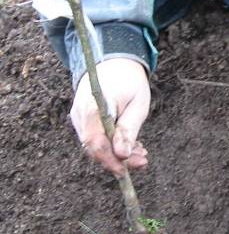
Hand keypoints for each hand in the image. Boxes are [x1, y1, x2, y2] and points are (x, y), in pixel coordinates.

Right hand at [71, 58, 149, 176]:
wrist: (114, 62)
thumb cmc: (129, 81)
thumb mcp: (137, 104)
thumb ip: (128, 130)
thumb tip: (121, 155)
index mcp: (93, 105)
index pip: (95, 141)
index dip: (109, 160)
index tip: (126, 171)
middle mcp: (80, 113)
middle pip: (94, 147)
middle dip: (118, 160)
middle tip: (143, 161)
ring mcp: (79, 117)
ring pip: (95, 145)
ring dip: (119, 154)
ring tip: (142, 152)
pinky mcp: (83, 120)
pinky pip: (96, 139)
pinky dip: (114, 145)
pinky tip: (133, 147)